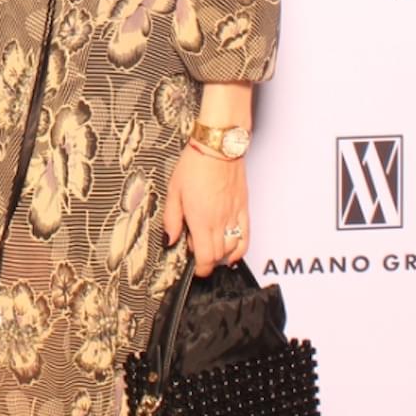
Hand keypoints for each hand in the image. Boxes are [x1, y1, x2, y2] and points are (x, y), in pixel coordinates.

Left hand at [161, 144, 249, 277]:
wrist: (218, 147)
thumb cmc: (195, 164)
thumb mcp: (173, 191)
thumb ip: (172, 219)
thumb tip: (170, 239)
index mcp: (201, 220)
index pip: (205, 257)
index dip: (200, 268)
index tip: (195, 269)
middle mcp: (220, 221)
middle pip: (218, 256)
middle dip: (207, 261)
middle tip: (197, 253)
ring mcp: (234, 215)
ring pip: (232, 248)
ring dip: (222, 254)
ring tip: (211, 248)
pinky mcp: (243, 208)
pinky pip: (246, 236)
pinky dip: (241, 248)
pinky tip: (234, 251)